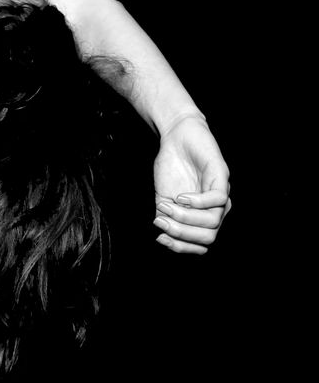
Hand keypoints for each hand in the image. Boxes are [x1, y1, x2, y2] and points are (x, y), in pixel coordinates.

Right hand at [152, 115, 231, 254]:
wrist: (176, 136)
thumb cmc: (171, 166)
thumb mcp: (163, 196)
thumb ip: (166, 216)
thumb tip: (163, 236)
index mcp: (204, 216)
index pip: (202, 243)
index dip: (181, 246)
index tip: (160, 237)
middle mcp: (217, 208)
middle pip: (208, 237)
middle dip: (182, 234)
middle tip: (161, 222)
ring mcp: (221, 193)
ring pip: (213, 221)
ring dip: (185, 218)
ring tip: (166, 206)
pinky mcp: (222, 177)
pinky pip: (217, 199)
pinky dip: (197, 202)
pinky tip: (181, 197)